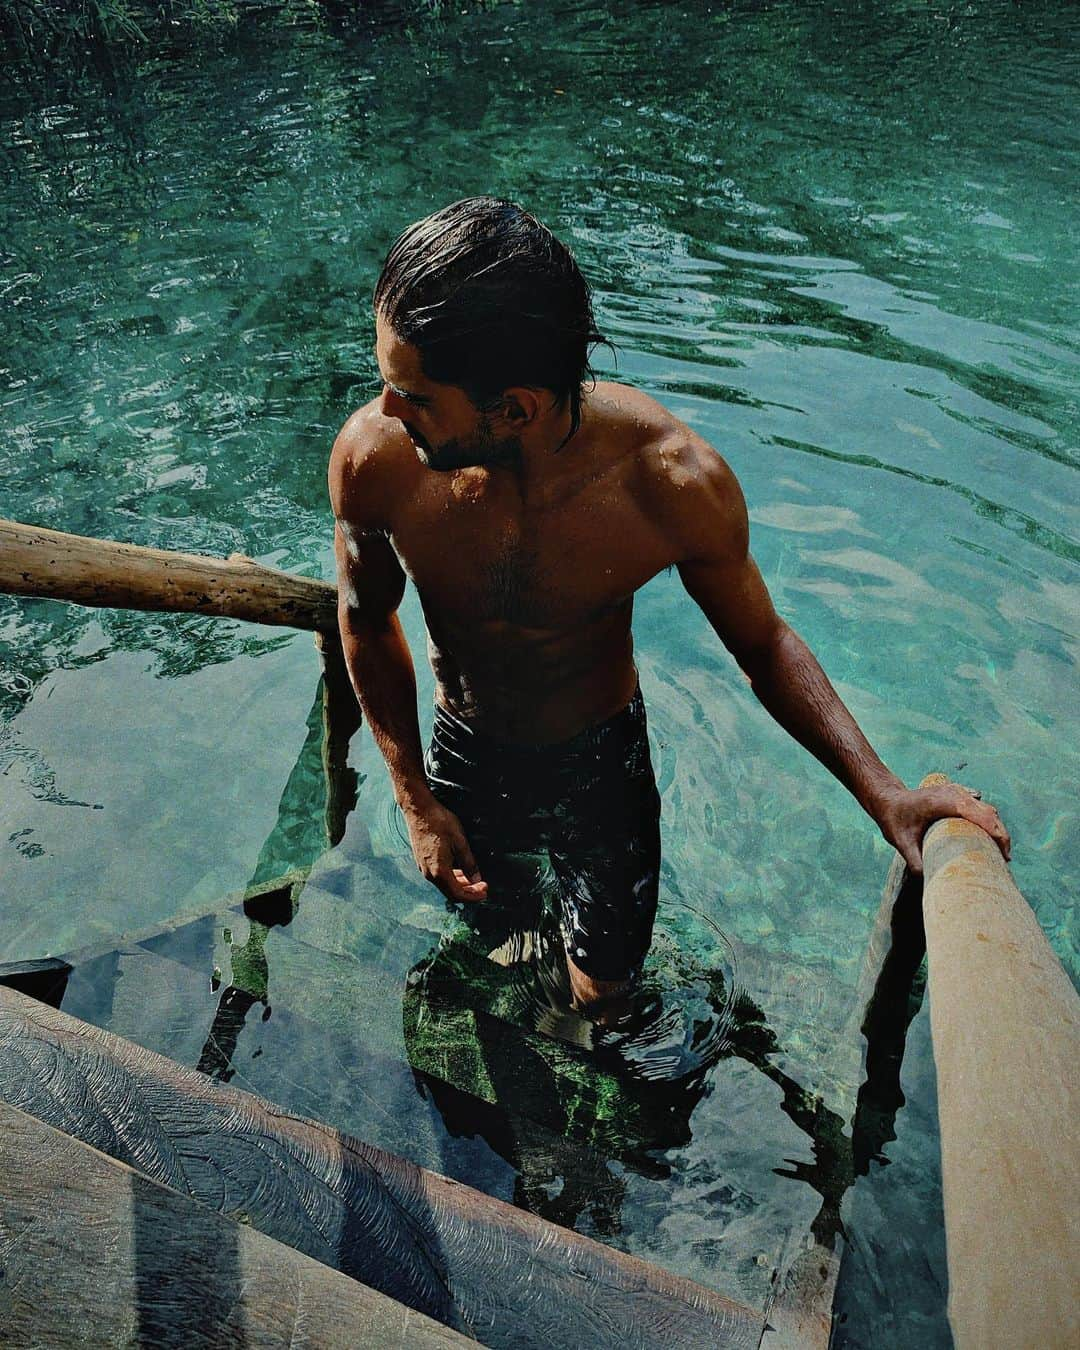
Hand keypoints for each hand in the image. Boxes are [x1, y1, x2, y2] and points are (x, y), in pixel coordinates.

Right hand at [402, 797, 487, 902]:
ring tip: (473, 879)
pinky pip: (438, 876)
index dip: (473, 896)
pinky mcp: (421, 860)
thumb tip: (476, 879)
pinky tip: (459, 869)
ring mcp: (423, 867)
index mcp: (439, 871)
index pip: (458, 894)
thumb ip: (469, 863)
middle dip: (468, 892)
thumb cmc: (440, 823)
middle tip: (482, 887)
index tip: (485, 891)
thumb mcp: (460, 842)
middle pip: (450, 892)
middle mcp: (429, 873)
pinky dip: (451, 877)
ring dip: (459, 884)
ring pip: (443, 884)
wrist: (418, 810)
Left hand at [874, 782, 1010, 875]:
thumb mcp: (901, 842)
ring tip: (999, 853)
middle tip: (1003, 861)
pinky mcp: (958, 794)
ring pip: (986, 809)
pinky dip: (988, 821)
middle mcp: (955, 793)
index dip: (997, 834)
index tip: (1004, 855)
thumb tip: (929, 882)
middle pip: (989, 813)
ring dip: (996, 829)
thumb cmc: (894, 818)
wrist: (888, 799)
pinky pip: (980, 807)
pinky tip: (989, 839)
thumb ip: (914, 861)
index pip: (981, 815)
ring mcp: (957, 791)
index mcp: (945, 802)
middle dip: (1001, 836)